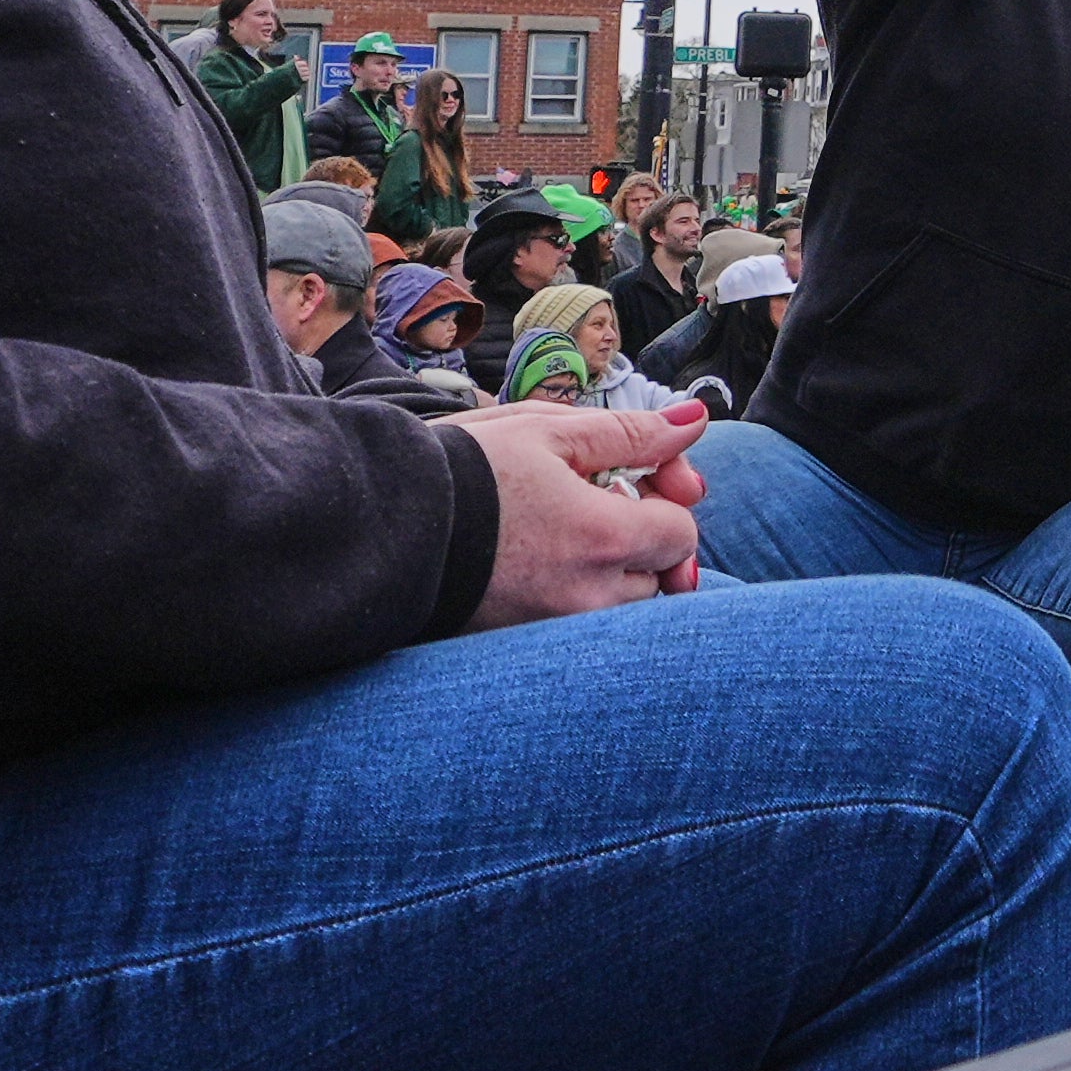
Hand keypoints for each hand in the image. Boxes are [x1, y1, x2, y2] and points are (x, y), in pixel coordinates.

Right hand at [447, 401, 708, 627]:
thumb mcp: (549, 432)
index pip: (682, 534)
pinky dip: (571, 599)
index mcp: (603, 539)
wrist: (376, 523)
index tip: (635, 479)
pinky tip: (537, 564)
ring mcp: (551, 630)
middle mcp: (587, 597)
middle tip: (595, 502)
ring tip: (561, 534)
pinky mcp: (517, 647)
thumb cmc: (462, 468)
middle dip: (642, 540)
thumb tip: (694, 423)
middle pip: (657, 578)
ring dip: (609, 574)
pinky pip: (575, 632)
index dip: (666, 499)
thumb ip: (631, 433)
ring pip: (618, 610)